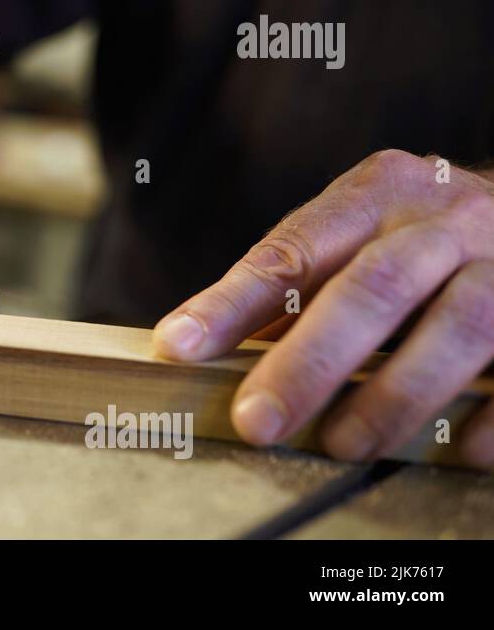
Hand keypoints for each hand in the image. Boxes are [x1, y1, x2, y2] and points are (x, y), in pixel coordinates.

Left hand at [152, 149, 493, 467]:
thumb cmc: (420, 235)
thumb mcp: (360, 235)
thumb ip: (297, 284)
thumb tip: (204, 346)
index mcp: (379, 191)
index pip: (294, 249)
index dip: (233, 302)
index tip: (180, 346)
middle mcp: (448, 218)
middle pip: (375, 287)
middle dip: (310, 361)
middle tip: (258, 421)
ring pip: (459, 327)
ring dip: (395, 395)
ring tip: (342, 444)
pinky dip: (491, 415)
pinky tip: (458, 450)